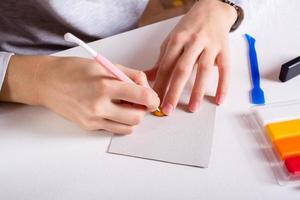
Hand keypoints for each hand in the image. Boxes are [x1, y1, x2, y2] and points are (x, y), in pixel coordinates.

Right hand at [0, 56, 159, 133]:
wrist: (47, 82)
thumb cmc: (74, 70)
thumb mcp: (104, 64)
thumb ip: (129, 75)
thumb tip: (146, 87)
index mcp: (105, 85)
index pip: (141, 97)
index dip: (152, 98)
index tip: (153, 98)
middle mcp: (99, 105)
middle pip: (137, 117)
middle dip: (143, 110)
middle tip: (138, 102)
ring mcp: (93, 119)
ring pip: (127, 127)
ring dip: (132, 118)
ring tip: (124, 106)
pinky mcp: (88, 127)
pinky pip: (113, 129)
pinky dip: (120, 122)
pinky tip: (113, 111)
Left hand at [147, 0, 236, 114]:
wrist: (213, 9)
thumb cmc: (190, 28)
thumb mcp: (172, 40)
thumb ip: (162, 60)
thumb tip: (148, 77)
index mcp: (177, 40)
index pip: (166, 66)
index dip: (160, 84)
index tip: (154, 100)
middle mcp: (193, 42)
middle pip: (182, 69)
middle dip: (173, 91)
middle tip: (168, 109)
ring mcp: (210, 46)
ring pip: (203, 70)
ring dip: (197, 91)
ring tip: (192, 108)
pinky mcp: (224, 50)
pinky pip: (225, 69)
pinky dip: (223, 85)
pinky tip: (218, 100)